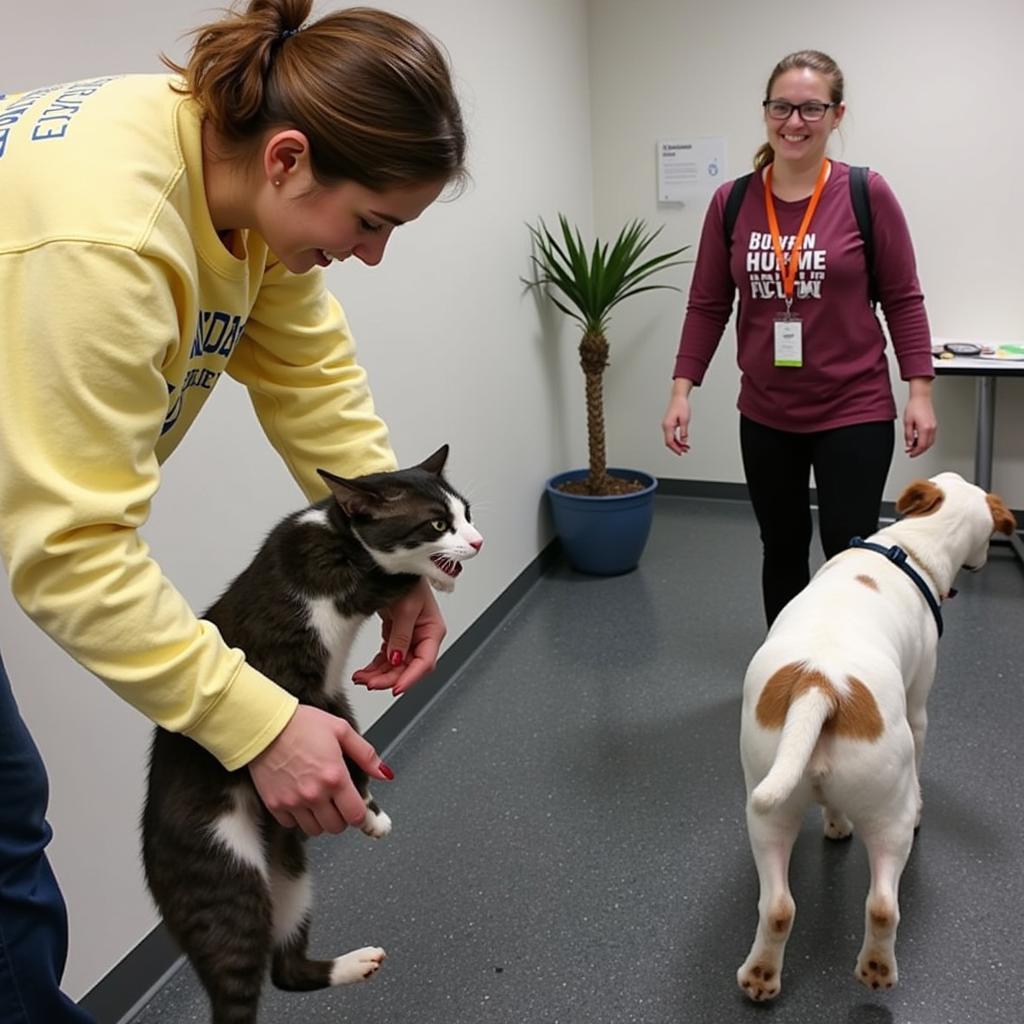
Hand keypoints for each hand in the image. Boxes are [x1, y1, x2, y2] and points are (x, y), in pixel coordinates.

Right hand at [247, 704, 392, 835]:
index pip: (355, 815)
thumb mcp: (341, 730)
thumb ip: (366, 754)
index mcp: (335, 776)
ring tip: (319, 800)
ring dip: (320, 820)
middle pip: (336, 827)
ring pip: (315, 830)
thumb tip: (384, 773)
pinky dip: (298, 817)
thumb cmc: (300, 723)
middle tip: (337, 801)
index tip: (357, 808)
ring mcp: (293, 802)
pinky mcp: (274, 804)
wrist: (265, 724)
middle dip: (341, 816)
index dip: (359, 814)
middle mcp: (315, 794)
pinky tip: (300, 799)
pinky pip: (292, 825)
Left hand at [352, 577, 445, 695]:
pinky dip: (376, 666)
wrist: (391, 565)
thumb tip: (396, 659)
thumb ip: (401, 635)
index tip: (396, 688)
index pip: (425, 662)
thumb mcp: (405, 607)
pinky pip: (387, 656)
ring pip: (396, 665)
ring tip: (362, 679)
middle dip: (389, 678)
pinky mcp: (396, 633)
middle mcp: (422, 635)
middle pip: (409, 667)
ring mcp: (409, 636)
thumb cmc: (408, 579)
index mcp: (433, 630)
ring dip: (380, 675)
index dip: (411, 678)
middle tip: (371, 684)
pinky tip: (365, 672)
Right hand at [662, 380, 693, 453]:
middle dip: (677, 447)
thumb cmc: (681, 406)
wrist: (678, 397)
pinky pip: (671, 434)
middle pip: (669, 442)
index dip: (675, 448)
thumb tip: (684, 441)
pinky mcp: (668, 424)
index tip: (681, 452)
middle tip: (684, 451)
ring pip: (670, 439)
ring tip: (685, 447)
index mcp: (668, 426)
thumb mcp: (685, 420)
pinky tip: (682, 441)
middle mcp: (665, 426)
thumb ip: (684, 432)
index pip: (670, 441)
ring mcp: (666, 425)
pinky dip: (676, 439)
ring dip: (677, 444)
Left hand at [903, 393, 936, 456]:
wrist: (921, 398)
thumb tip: (909, 444)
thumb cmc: (914, 407)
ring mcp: (934, 426)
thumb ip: (908, 435)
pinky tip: (918, 440)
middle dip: (918, 450)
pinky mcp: (934, 425)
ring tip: (912, 446)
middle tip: (910, 452)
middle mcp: (931, 428)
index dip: (915, 452)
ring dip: (922, 446)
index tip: (910, 454)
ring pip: (930, 442)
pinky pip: (931, 437)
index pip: (922, 446)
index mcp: (925, 428)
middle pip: (927, 445)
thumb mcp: (907, 423)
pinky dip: (925, 441)